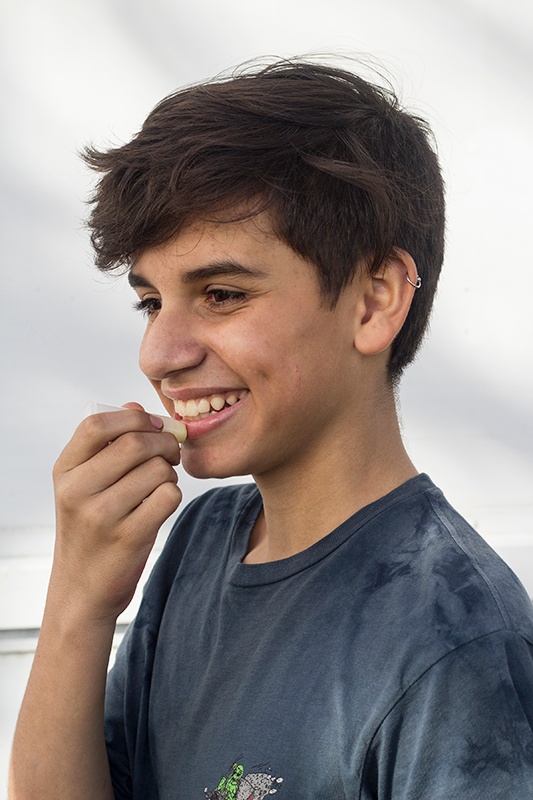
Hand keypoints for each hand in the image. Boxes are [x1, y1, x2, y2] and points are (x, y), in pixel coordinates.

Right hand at [51, 403, 182, 622]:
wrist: (82, 589)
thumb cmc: (91, 527)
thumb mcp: (85, 484)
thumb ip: (108, 443)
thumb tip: (136, 406)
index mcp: (65, 470)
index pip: (97, 424)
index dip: (133, 417)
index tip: (153, 425)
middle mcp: (77, 491)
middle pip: (135, 443)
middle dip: (164, 442)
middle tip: (171, 452)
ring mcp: (101, 516)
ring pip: (157, 469)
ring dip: (169, 472)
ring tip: (159, 484)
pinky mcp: (128, 537)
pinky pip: (168, 496)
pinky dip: (172, 495)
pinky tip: (159, 504)